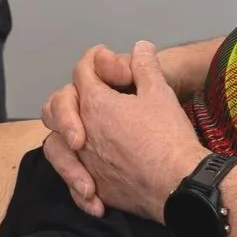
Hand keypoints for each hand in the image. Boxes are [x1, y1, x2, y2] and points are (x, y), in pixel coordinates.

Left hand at [43, 41, 205, 221]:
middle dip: (68, 103)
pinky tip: (92, 185)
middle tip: (89, 108)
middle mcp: (82, 134)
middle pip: (56, 109)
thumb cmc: (168, 134)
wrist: (181, 182)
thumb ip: (145, 65)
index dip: (94, 63)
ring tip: (80, 145)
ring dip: (65, 143)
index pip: (81, 73)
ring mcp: (86, 163)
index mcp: (94, 104)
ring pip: (56, 148)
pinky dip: (78, 182)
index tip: (109, 65)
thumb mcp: (159, 91)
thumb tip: (140, 47)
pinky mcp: (97, 188)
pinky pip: (73, 185)